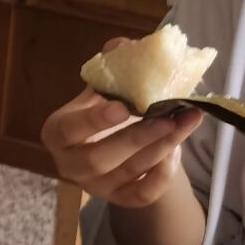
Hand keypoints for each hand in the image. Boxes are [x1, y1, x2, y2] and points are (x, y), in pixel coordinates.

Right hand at [43, 40, 204, 208]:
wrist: (109, 144)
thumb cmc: (102, 110)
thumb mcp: (100, 89)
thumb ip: (111, 67)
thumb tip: (126, 45)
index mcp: (58, 132)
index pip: (69, 130)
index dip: (94, 120)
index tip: (122, 106)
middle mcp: (70, 164)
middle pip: (100, 159)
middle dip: (137, 138)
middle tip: (169, 118)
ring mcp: (95, 186)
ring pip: (128, 173)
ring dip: (161, 147)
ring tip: (187, 122)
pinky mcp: (119, 198)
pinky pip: (142, 195)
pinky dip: (162, 175)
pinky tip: (176, 150)